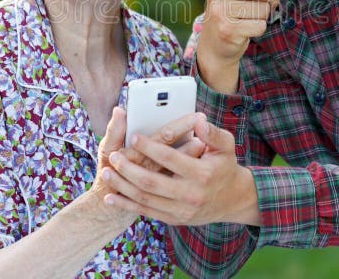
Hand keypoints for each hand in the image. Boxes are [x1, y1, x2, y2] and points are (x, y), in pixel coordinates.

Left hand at [102, 114, 260, 226]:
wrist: (233, 199)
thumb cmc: (225, 165)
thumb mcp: (226, 146)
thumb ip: (212, 133)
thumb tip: (199, 120)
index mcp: (202, 174)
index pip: (171, 159)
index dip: (151, 148)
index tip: (135, 137)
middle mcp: (190, 195)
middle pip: (152, 182)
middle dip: (129, 169)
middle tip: (114, 156)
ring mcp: (181, 210)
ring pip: (145, 199)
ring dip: (122, 187)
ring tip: (106, 173)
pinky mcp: (174, 219)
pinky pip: (146, 212)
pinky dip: (127, 205)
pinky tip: (111, 197)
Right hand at [197, 0, 277, 92]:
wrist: (215, 44)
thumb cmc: (233, 10)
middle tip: (254, 5)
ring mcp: (221, 12)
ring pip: (264, 9)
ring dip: (262, 16)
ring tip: (246, 18)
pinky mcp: (228, 30)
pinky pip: (260, 25)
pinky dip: (257, 29)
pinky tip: (244, 29)